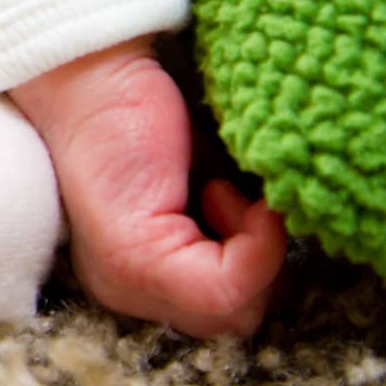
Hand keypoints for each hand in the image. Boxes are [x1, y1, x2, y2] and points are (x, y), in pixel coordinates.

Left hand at [8, 39, 286, 337]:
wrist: (89, 67)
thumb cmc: (145, 111)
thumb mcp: (204, 178)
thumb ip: (231, 223)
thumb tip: (296, 228)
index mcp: (137, 274)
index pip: (228, 310)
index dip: (256, 258)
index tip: (239, 197)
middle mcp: (124, 289)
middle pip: (234, 317)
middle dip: (256, 256)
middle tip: (233, 194)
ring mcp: (124, 281)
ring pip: (234, 312)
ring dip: (252, 246)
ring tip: (219, 187)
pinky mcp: (133, 260)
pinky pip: (224, 292)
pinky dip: (251, 243)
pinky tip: (221, 191)